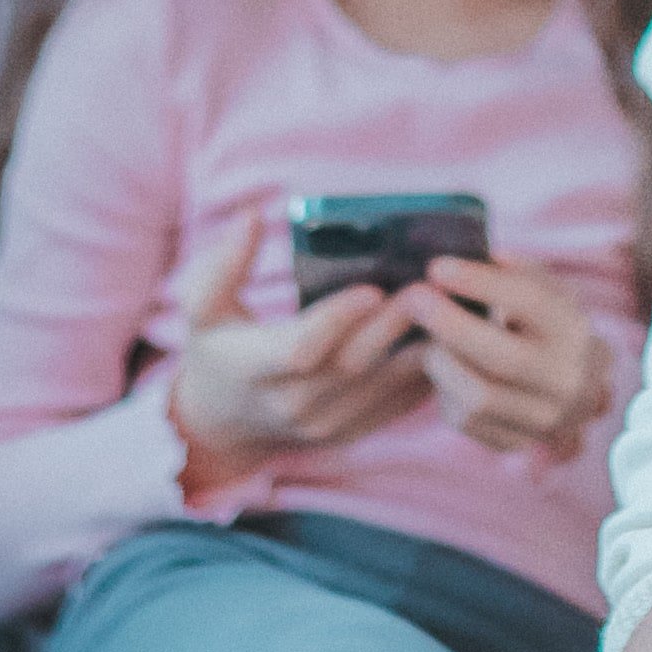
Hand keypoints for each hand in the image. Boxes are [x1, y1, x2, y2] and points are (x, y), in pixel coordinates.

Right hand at [163, 214, 434, 491]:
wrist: (223, 424)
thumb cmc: (218, 350)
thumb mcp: (203, 309)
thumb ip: (224, 265)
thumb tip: (251, 216)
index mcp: (252, 370)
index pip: (299, 350)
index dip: (336, 320)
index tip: (371, 286)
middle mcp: (289, 405)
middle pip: (350, 368)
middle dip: (391, 328)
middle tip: (427, 290)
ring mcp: (323, 427)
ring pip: (380, 390)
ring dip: (417, 351)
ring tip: (448, 310)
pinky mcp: (349, 435)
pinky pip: (395, 408)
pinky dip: (424, 376)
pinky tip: (446, 340)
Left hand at [407, 255, 611, 460]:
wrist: (576, 388)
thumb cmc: (548, 325)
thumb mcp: (548, 290)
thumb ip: (520, 271)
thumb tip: (487, 256)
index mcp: (574, 331)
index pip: (529, 302)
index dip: (480, 283)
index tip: (437, 266)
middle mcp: (565, 381)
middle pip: (501, 357)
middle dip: (449, 325)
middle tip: (413, 297)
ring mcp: (542, 419)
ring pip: (477, 396)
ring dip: (442, 361)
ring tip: (430, 338)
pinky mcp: (513, 443)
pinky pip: (465, 420)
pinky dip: (445, 391)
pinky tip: (446, 369)